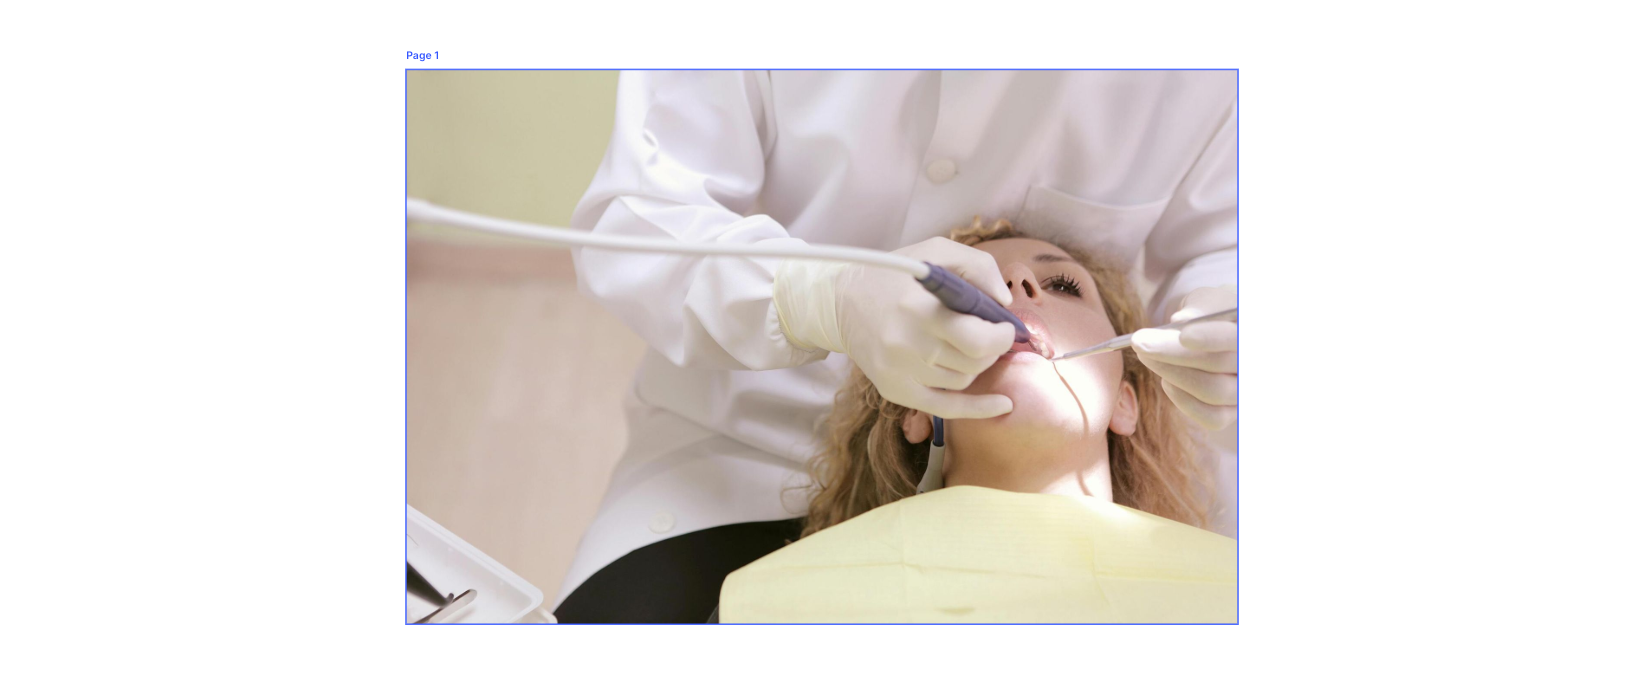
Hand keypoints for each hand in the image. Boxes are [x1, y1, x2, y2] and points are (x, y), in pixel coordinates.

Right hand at [774, 238, 1016, 418]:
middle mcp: (908, 344)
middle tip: (989, 334)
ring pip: (963, 380)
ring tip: (963, 344)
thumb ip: (978, 267)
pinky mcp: (894, 390)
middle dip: (992, 348)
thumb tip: (1005, 304)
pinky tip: (1003, 404)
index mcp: (919, 307)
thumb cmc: (894, 275)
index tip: (1005, 325)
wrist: (839, 302)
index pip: (978, 339)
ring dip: (974, 364)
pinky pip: (947, 409)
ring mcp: (899, 372)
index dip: (1002, 335)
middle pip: (975, 362)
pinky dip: (979, 409)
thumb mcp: (935, 251)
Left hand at [1132, 285, 1236, 429]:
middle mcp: (1250, 365)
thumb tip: (1181, 320)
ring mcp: (1244, 391)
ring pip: (1213, 392)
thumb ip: (1200, 308)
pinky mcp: (1234, 413)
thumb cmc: (1214, 313)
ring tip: (1147, 356)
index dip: (1210, 337)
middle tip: (1140, 342)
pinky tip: (1166, 382)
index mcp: (1244, 329)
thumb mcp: (1208, 300)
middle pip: (1219, 365)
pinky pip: (1212, 417)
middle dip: (1173, 354)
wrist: (1222, 333)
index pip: (1234, 338)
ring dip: (1171, 374)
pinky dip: (1184, 401)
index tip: (1182, 334)